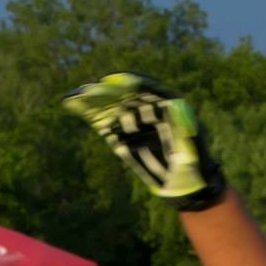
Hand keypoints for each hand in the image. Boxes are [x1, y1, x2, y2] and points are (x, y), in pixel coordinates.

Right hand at [63, 73, 226, 209]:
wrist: (186, 183)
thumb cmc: (194, 162)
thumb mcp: (191, 141)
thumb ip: (181, 124)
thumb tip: (174, 104)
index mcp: (167, 103)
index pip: (146, 87)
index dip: (130, 83)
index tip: (115, 82)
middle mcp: (148, 108)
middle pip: (125, 95)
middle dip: (107, 92)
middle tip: (89, 91)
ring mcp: (133, 121)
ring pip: (110, 106)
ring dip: (91, 100)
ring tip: (74, 96)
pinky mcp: (120, 135)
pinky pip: (102, 120)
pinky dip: (88, 113)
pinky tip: (72, 104)